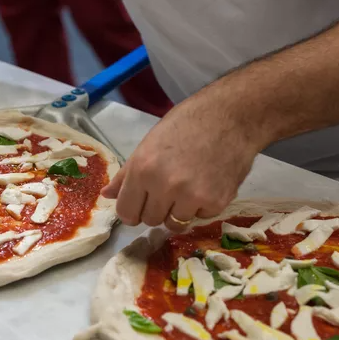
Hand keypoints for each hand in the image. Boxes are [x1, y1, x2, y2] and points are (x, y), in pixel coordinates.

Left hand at [101, 91, 268, 230]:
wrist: (231, 116)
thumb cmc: (186, 124)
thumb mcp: (148, 144)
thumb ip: (127, 174)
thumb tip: (106, 195)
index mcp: (143, 170)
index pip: (126, 213)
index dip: (131, 210)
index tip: (140, 204)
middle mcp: (165, 187)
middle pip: (150, 221)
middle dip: (156, 209)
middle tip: (168, 188)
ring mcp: (192, 197)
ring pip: (175, 223)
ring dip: (179, 210)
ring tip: (188, 185)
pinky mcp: (216, 203)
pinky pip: (200, 217)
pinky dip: (202, 206)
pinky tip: (207, 182)